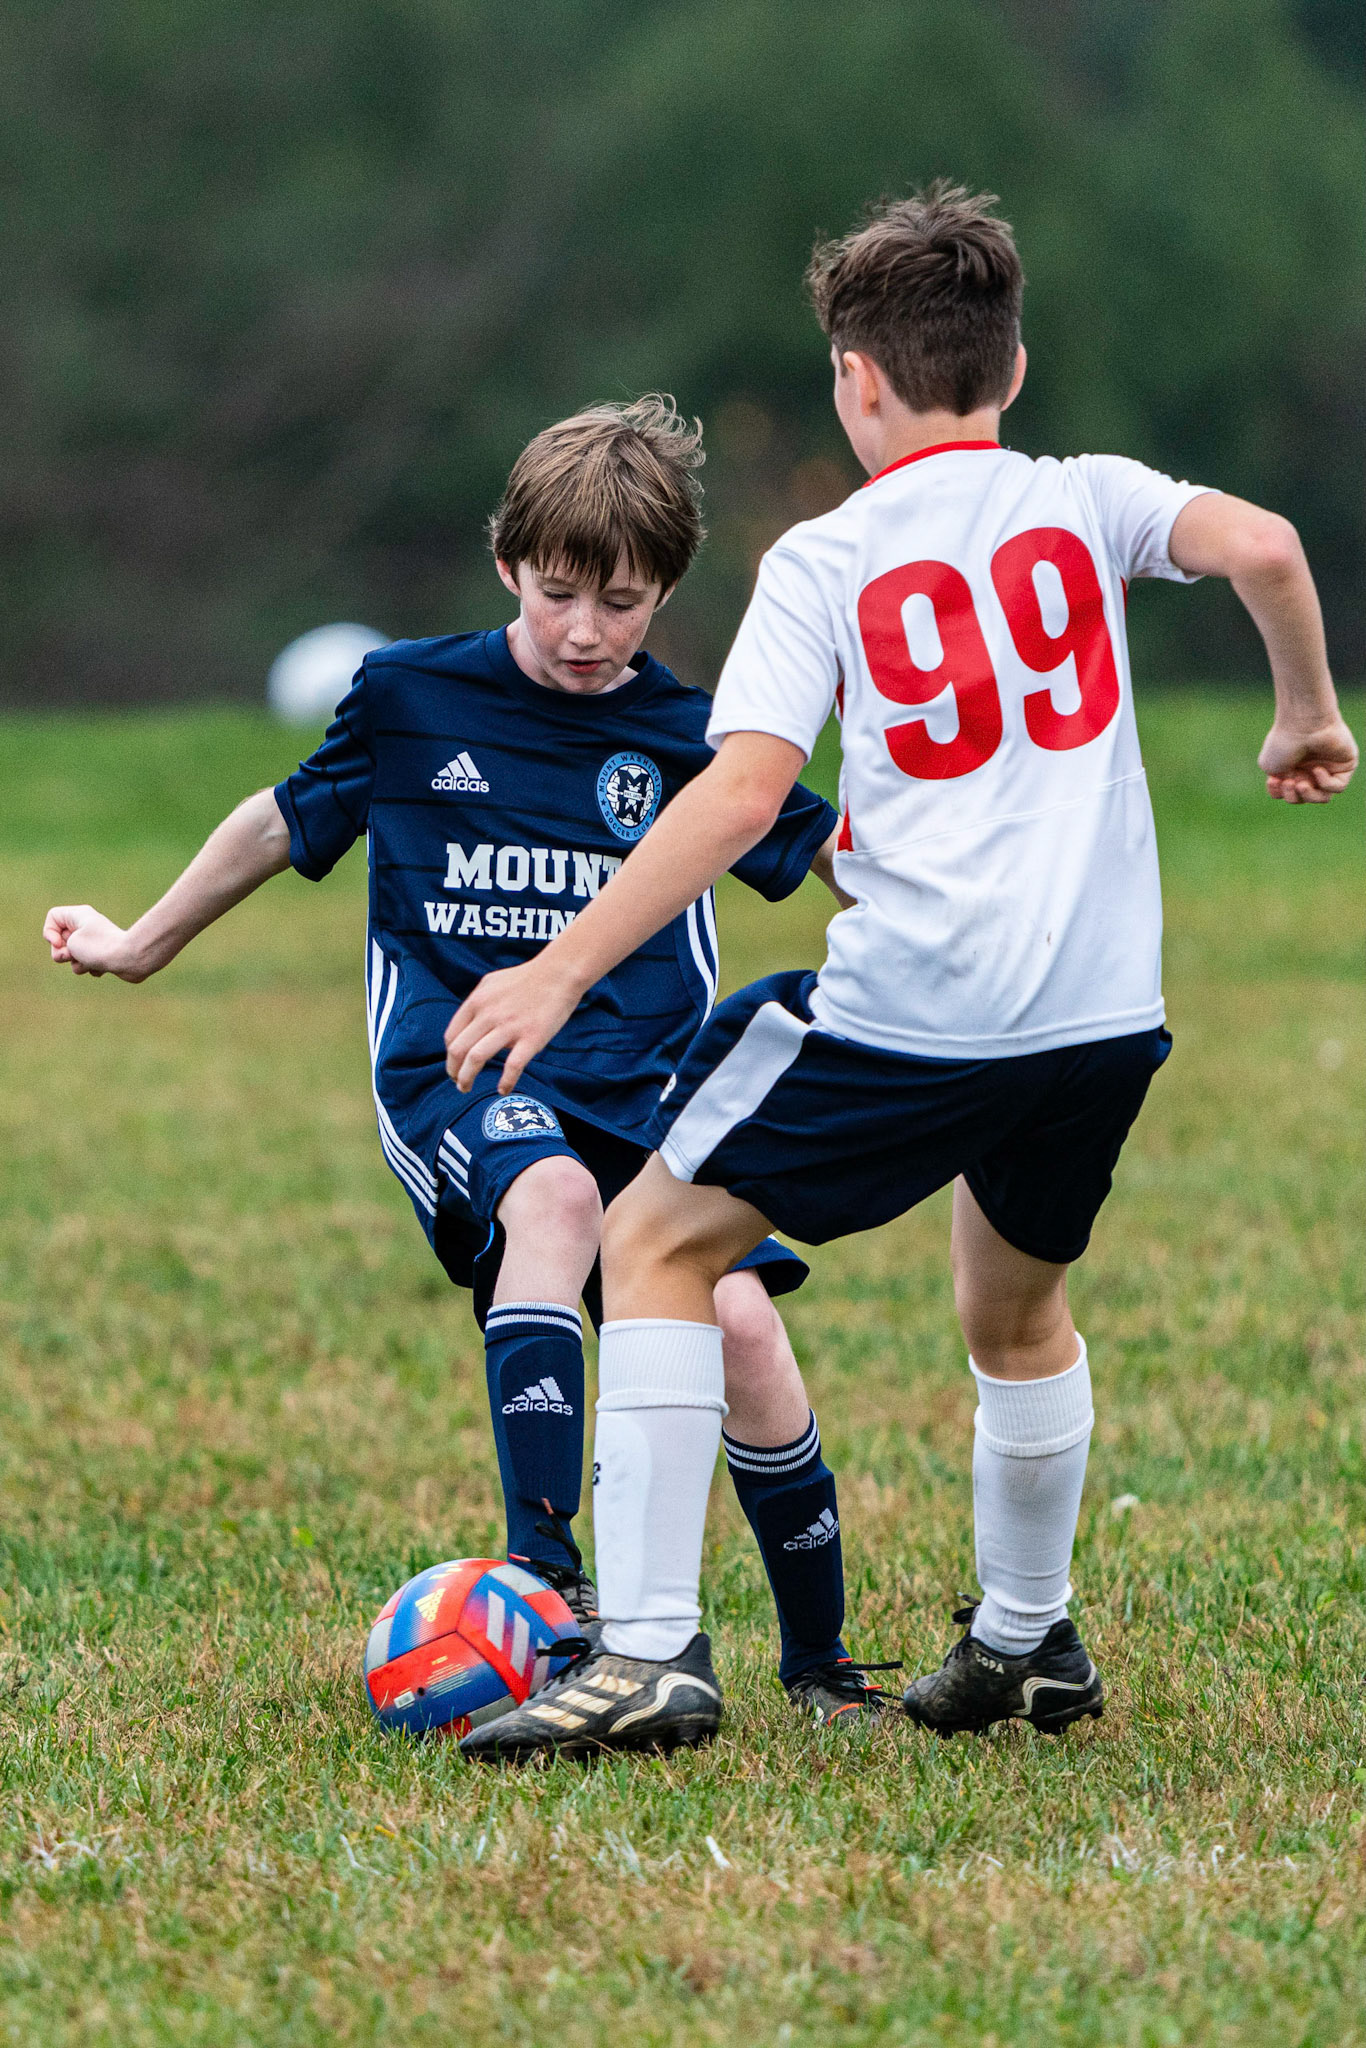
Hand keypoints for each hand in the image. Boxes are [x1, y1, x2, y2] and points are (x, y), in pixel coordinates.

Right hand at [42, 905, 147, 978]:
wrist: (131, 959)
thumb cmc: (99, 948)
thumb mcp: (71, 944)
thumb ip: (60, 948)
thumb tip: (73, 957)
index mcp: (79, 915)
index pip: (53, 916)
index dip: (49, 931)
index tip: (58, 943)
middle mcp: (86, 925)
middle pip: (60, 940)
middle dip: (62, 953)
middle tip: (72, 955)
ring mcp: (95, 941)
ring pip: (73, 956)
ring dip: (77, 963)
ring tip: (91, 962)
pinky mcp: (103, 955)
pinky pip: (86, 964)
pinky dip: (91, 968)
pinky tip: (103, 967)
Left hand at [444, 956, 582, 1093]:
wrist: (559, 973)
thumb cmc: (528, 978)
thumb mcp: (492, 983)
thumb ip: (478, 1004)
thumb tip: (469, 1024)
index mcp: (477, 1002)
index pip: (452, 1036)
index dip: (450, 1056)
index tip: (455, 1065)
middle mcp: (489, 1014)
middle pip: (458, 1050)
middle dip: (453, 1071)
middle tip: (458, 1082)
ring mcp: (509, 1027)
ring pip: (476, 1059)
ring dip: (466, 1078)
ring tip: (466, 1088)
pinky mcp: (531, 1038)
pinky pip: (512, 1067)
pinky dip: (505, 1083)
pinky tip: (503, 1090)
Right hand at [1257, 716, 1357, 803]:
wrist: (1303, 723)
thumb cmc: (1285, 741)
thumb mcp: (1270, 766)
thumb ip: (1278, 783)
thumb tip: (1293, 785)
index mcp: (1293, 767)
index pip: (1288, 792)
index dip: (1279, 793)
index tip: (1273, 780)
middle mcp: (1311, 768)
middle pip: (1304, 798)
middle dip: (1293, 796)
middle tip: (1289, 781)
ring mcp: (1329, 767)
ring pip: (1322, 797)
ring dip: (1309, 795)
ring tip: (1302, 784)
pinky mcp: (1346, 765)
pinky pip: (1338, 787)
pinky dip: (1325, 783)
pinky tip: (1317, 769)